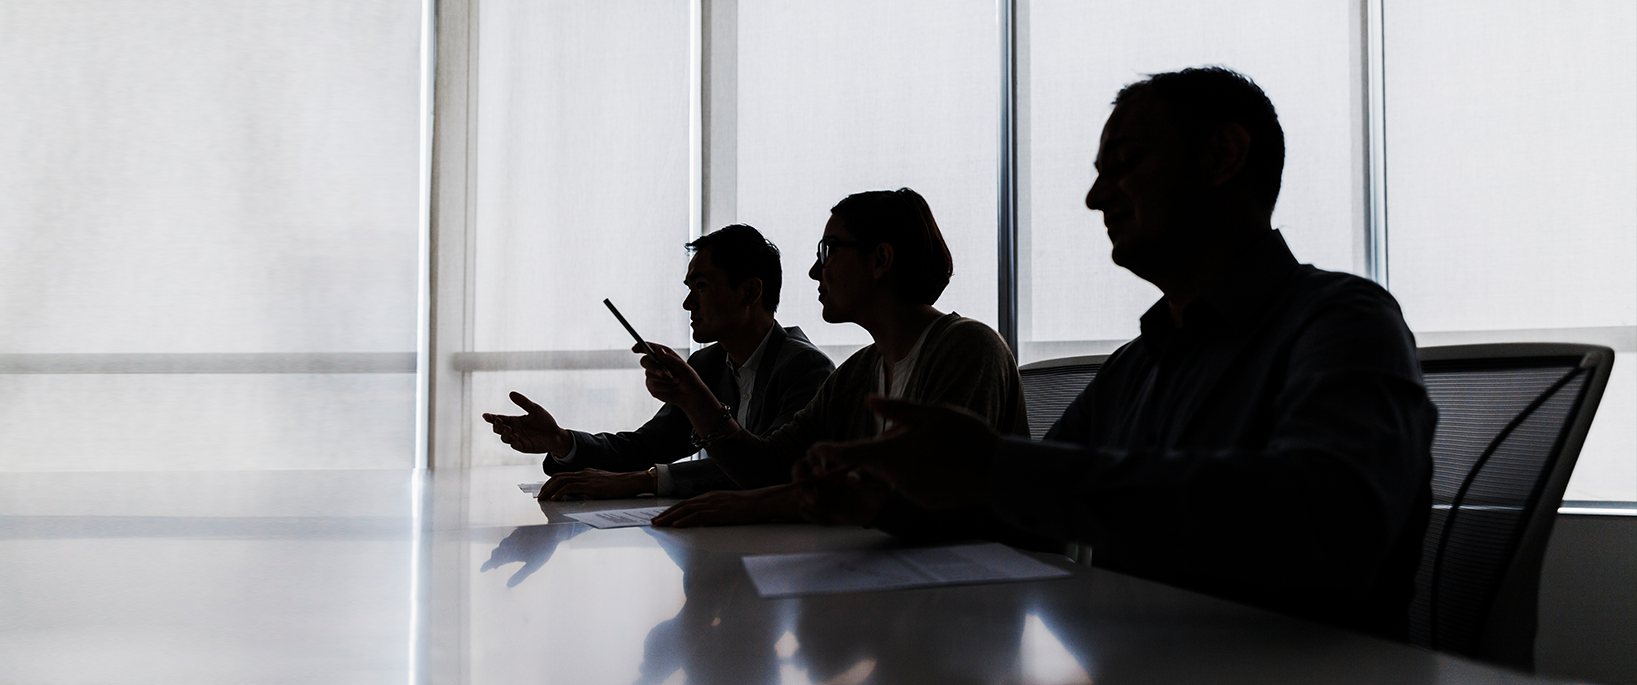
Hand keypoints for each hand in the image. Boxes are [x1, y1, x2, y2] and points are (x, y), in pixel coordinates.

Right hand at [482, 391, 570, 454]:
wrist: (556, 434)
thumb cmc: (545, 421)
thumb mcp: (535, 409)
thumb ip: (524, 402)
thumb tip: (511, 393)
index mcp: (514, 420)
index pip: (499, 418)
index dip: (491, 418)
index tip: (485, 415)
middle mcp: (513, 430)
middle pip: (498, 429)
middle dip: (496, 425)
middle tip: (497, 420)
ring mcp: (518, 439)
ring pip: (505, 438)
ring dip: (504, 434)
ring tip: (508, 428)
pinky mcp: (524, 447)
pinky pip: (516, 446)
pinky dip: (514, 441)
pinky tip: (515, 436)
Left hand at [537, 468, 655, 500]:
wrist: (630, 482)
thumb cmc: (620, 486)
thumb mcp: (601, 486)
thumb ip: (590, 488)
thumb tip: (580, 496)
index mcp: (586, 473)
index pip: (564, 475)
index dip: (552, 482)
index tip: (546, 490)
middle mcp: (584, 473)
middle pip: (558, 477)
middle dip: (546, 486)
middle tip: (540, 495)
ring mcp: (586, 478)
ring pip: (561, 481)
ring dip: (549, 490)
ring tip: (543, 498)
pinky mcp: (589, 485)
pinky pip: (569, 488)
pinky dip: (559, 493)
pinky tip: (554, 499)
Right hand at [635, 342, 711, 409]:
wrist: (690, 395)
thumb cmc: (688, 378)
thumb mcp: (682, 366)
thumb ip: (669, 359)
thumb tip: (658, 351)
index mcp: (663, 355)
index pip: (648, 348)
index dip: (640, 347)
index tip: (635, 349)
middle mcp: (656, 364)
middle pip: (645, 361)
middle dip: (654, 367)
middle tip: (664, 372)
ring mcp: (652, 376)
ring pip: (650, 375)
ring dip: (664, 379)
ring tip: (676, 382)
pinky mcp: (652, 387)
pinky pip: (653, 385)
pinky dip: (664, 386)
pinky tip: (671, 388)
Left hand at [650, 486, 797, 527]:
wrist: (760, 502)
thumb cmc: (748, 506)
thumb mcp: (729, 506)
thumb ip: (717, 510)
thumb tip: (707, 519)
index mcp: (710, 497)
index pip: (686, 503)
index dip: (672, 509)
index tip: (662, 516)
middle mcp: (708, 498)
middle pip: (682, 505)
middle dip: (666, 514)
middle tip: (654, 521)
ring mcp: (712, 504)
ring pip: (685, 510)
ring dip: (670, 518)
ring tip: (659, 524)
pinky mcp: (718, 512)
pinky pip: (697, 517)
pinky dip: (684, 520)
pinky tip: (676, 525)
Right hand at [790, 461, 892, 525]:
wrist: (877, 507)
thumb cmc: (877, 485)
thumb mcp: (878, 481)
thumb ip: (865, 477)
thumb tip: (851, 478)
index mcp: (833, 457)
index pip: (816, 452)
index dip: (815, 461)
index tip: (821, 473)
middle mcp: (819, 471)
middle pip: (798, 470)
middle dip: (802, 484)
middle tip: (814, 497)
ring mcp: (815, 489)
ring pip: (798, 492)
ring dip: (807, 503)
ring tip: (829, 511)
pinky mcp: (815, 506)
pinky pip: (805, 511)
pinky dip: (815, 517)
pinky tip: (834, 520)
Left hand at [804, 395, 998, 509]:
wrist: (998, 472)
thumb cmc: (966, 436)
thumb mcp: (931, 412)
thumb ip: (896, 409)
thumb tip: (869, 401)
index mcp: (892, 454)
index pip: (849, 454)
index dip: (829, 452)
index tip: (817, 449)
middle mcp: (895, 478)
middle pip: (872, 464)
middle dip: (878, 450)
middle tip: (906, 433)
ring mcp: (910, 494)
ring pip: (891, 475)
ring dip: (898, 462)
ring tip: (930, 447)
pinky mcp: (924, 503)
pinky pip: (908, 487)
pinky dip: (915, 475)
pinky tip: (939, 464)